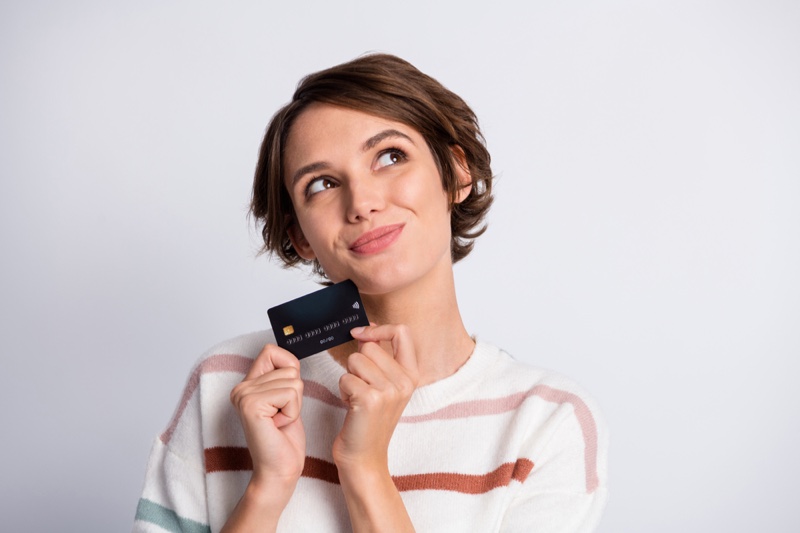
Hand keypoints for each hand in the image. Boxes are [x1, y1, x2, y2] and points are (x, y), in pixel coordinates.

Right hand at [229, 344, 305, 492]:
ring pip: (293, 381)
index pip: (271, 351)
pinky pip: (290, 394)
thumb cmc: (284, 439)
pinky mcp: (251, 405)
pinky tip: (278, 426)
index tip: (285, 395)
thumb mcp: (286, 399)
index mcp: (247, 385)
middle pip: (289, 368)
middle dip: (295, 394)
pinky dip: (292, 412)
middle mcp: (241, 388)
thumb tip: (291, 359)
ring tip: (279, 422)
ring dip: (294, 405)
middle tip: (280, 417)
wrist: (279, 470)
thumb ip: (282, 377)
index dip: (288, 367)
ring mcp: (244, 395)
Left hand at [332, 324, 418, 471]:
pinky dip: (343, 391)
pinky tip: (352, 407)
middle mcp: (405, 382)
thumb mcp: (384, 385)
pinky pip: (345, 378)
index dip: (379, 329)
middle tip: (361, 386)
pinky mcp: (370, 400)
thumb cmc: (370, 420)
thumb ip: (379, 357)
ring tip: (358, 397)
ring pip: (355, 360)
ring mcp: (390, 391)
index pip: (403, 332)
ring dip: (349, 377)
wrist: (365, 457)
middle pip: (370, 347)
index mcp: (412, 375)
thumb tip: (367, 330)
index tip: (361, 334)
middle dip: (356, 363)